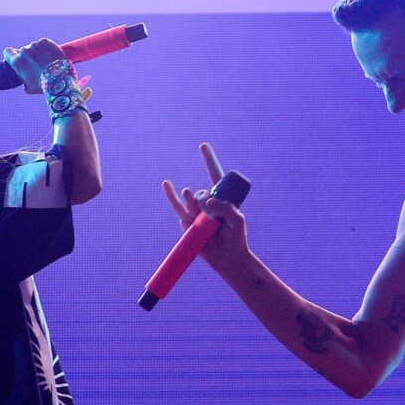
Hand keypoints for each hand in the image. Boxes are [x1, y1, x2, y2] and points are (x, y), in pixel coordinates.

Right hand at [2, 39, 66, 93]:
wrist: (60, 78)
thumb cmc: (43, 85)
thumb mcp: (28, 88)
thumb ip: (23, 82)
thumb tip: (24, 82)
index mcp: (17, 61)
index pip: (7, 52)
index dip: (11, 54)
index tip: (16, 57)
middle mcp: (24, 51)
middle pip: (23, 51)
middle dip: (28, 56)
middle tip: (37, 64)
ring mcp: (35, 45)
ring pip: (34, 47)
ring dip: (38, 51)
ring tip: (47, 61)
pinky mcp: (46, 42)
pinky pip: (43, 43)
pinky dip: (46, 47)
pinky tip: (51, 54)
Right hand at [162, 143, 249, 273]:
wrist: (227, 259)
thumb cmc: (236, 239)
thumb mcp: (238, 221)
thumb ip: (226, 208)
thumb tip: (207, 201)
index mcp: (223, 199)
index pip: (215, 175)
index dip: (209, 160)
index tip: (203, 146)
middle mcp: (208, 203)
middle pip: (204, 192)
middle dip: (207, 201)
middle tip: (214, 217)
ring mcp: (196, 211)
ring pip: (191, 199)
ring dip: (194, 202)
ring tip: (201, 214)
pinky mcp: (186, 221)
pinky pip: (177, 206)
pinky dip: (171, 195)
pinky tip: (167, 184)